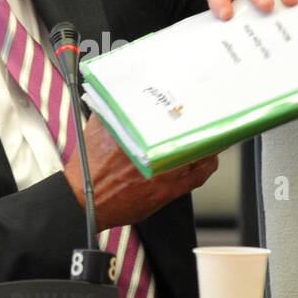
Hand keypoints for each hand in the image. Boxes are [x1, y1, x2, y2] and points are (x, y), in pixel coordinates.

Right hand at [64, 114, 218, 229]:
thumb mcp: (97, 129)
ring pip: (197, 154)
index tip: (194, 101)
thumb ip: (112, 110)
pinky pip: (196, 178)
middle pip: (188, 132)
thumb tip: (122, 95)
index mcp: (135, 133)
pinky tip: (208, 160)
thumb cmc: (89, 170)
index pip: (171, 114)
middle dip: (199, 123)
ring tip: (211, 135)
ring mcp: (162, 173)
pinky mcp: (167, 192)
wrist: (85, 202)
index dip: (188, 107)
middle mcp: (151, 152)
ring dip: (206, 143)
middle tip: (205, 115)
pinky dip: (206, 166)